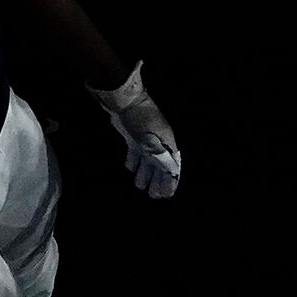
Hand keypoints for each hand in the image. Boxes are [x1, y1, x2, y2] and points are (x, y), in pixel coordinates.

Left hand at [90, 61, 180, 198]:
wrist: (124, 100)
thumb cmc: (140, 120)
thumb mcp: (151, 139)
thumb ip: (160, 156)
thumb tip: (172, 171)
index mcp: (166, 142)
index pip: (171, 165)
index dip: (170, 180)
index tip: (167, 194)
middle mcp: (158, 142)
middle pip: (160, 165)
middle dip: (157, 180)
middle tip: (153, 196)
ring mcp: (145, 138)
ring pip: (147, 160)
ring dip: (145, 173)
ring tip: (140, 187)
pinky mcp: (133, 136)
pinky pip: (135, 152)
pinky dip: (133, 161)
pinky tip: (130, 169)